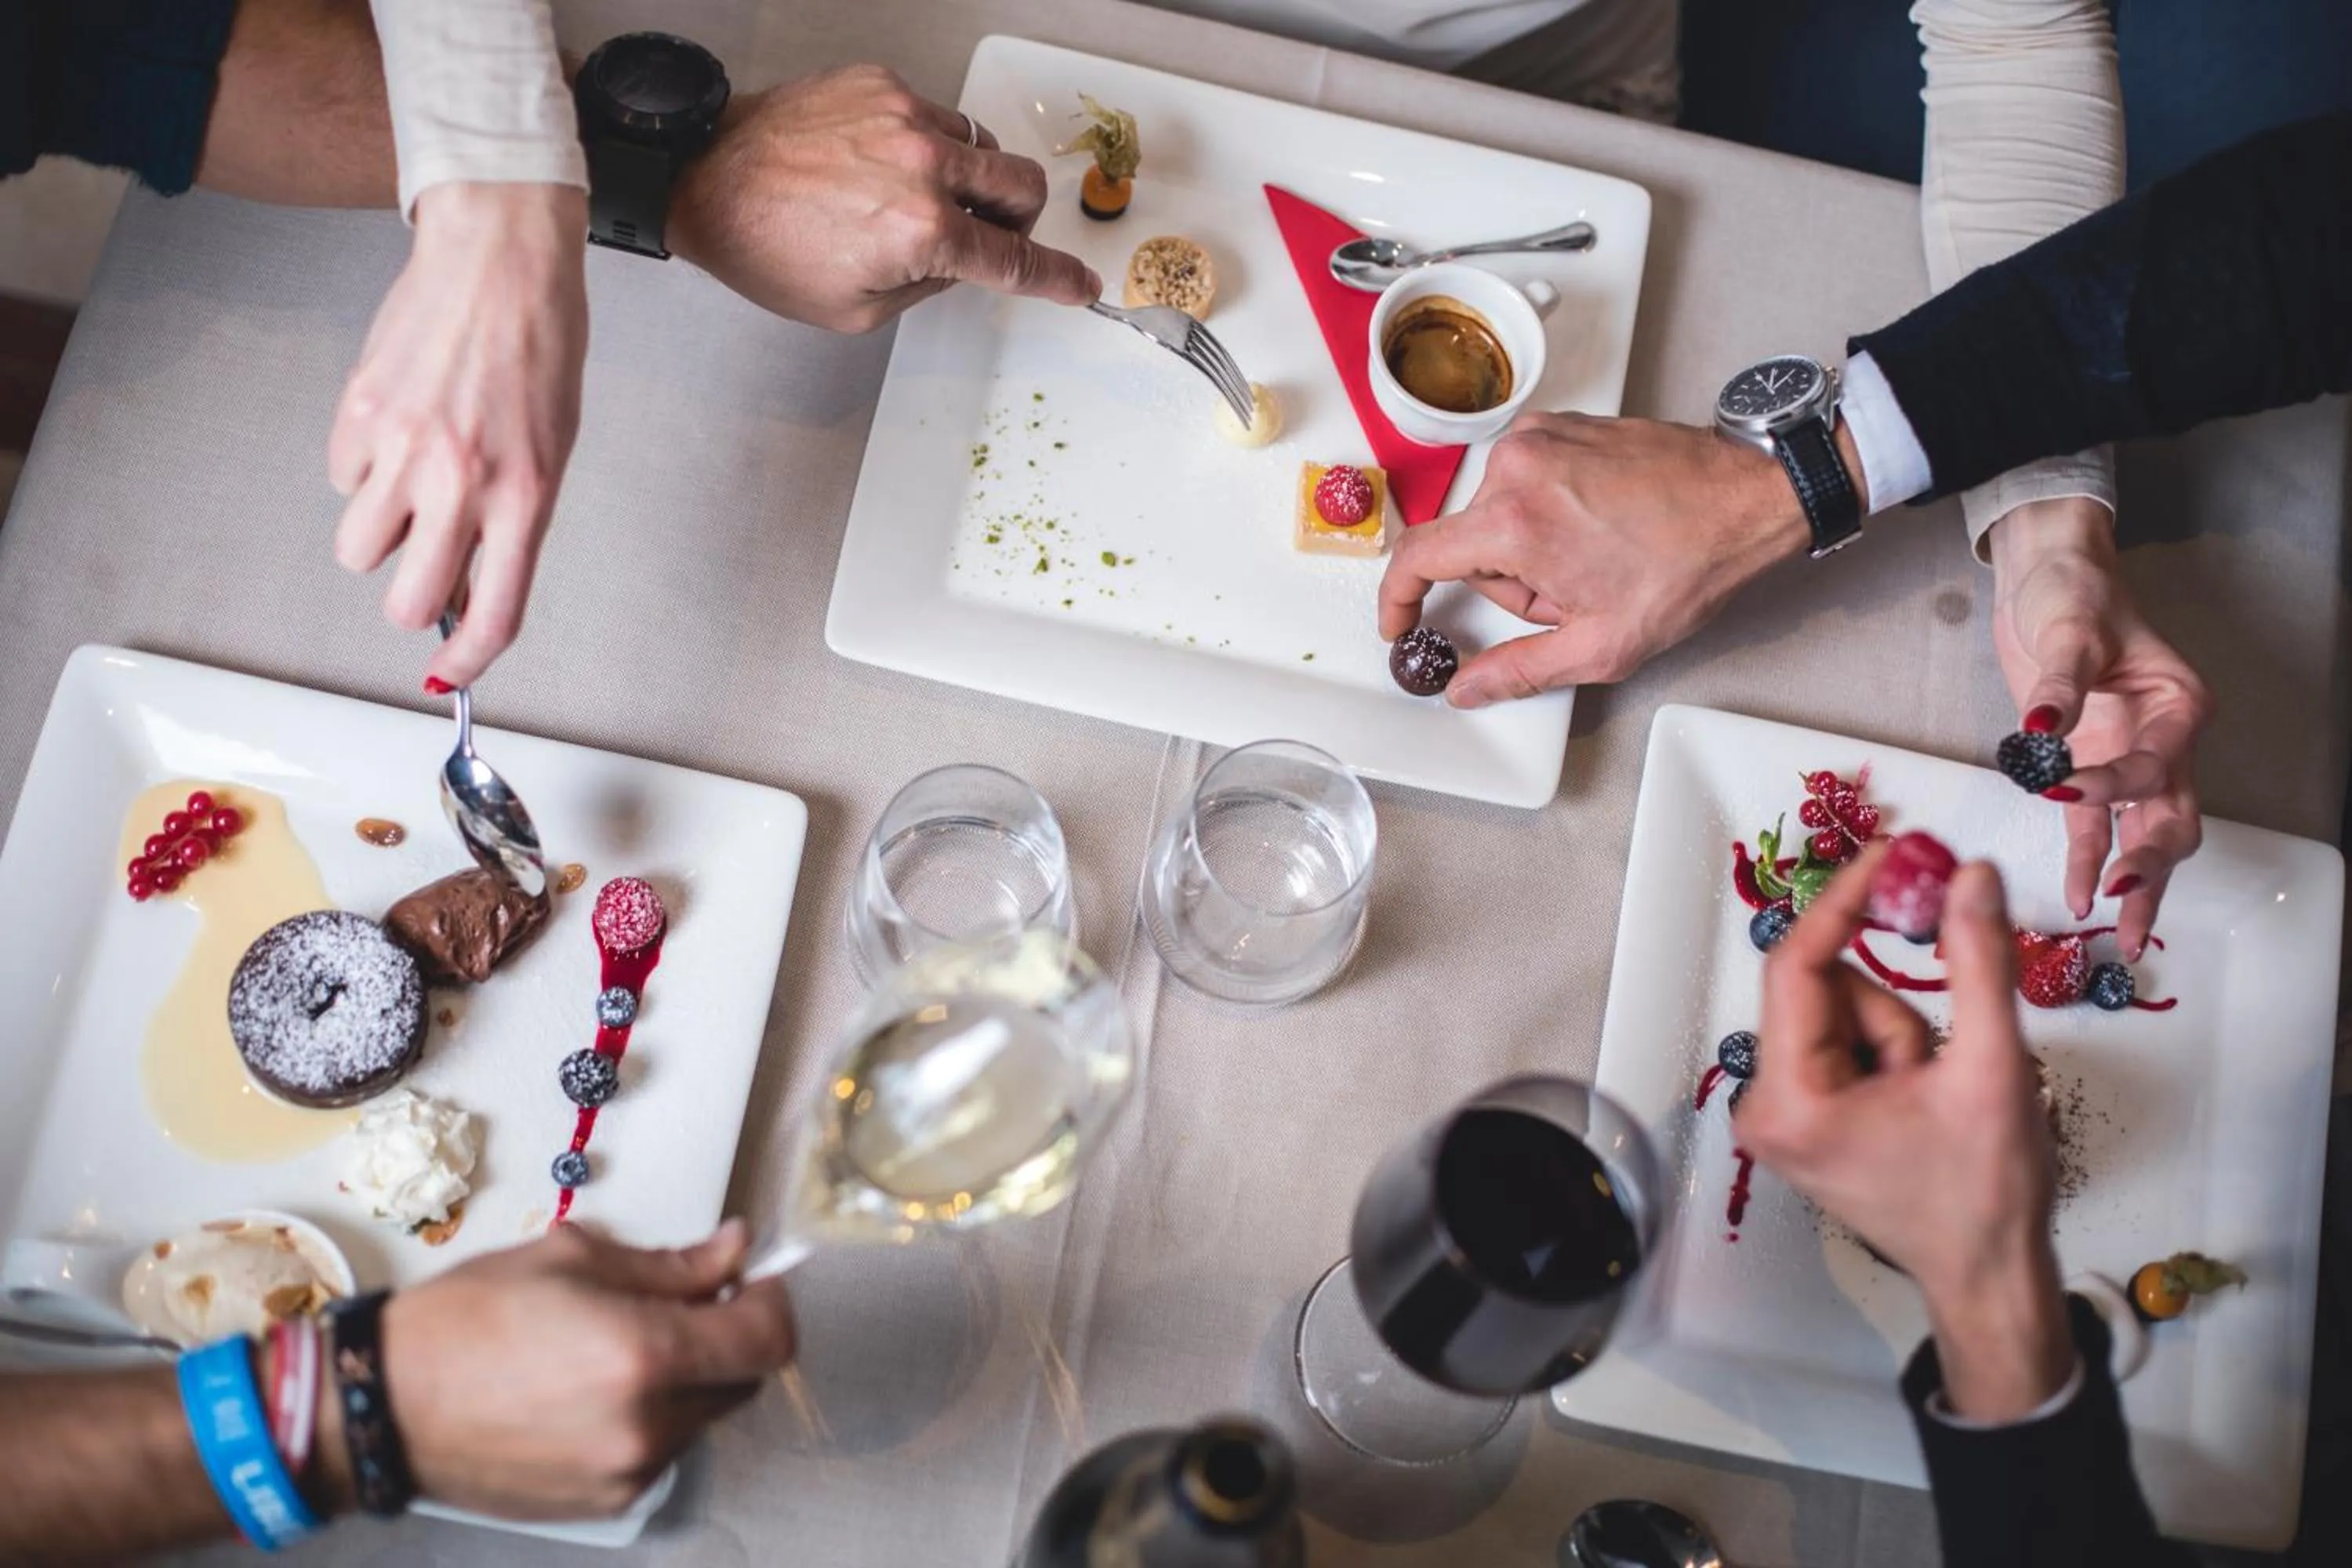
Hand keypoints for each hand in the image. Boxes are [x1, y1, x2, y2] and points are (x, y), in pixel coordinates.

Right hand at [329, 182, 587, 689]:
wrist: (500, 261)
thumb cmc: (539, 350)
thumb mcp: (549, 449)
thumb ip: (510, 521)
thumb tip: (468, 583)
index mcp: (524, 496)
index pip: (494, 612)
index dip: (466, 661)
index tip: (446, 676)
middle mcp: (461, 482)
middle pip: (407, 601)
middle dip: (412, 598)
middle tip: (426, 562)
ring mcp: (404, 449)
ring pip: (359, 549)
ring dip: (380, 533)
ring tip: (411, 483)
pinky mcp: (358, 414)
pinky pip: (342, 479)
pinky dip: (362, 470)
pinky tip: (397, 428)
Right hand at [356, 1220, 793, 1519]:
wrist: (385, 1406)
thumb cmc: (467, 1320)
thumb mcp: (571, 1258)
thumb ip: (670, 1263)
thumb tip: (735, 1250)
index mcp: (642, 1354)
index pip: (766, 1338)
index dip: (771, 1299)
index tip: (752, 1277)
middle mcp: (646, 1424)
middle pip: (742, 1379)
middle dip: (727, 1335)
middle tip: (682, 1302)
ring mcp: (627, 1473)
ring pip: (702, 1416)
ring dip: (688, 1378)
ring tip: (616, 1348)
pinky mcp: (605, 1503)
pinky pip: (661, 1451)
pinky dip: (651, 1417)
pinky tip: (593, 1392)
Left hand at [669, 64, 1100, 332]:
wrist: (705, 179)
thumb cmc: (767, 247)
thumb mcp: (857, 310)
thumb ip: (928, 286)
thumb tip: (962, 263)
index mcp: (922, 231)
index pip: (1014, 261)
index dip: (1055, 279)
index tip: (1078, 285)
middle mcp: (922, 164)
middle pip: (1024, 187)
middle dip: (1021, 220)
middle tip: (992, 236)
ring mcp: (902, 114)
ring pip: (983, 147)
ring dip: (971, 181)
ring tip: (919, 199)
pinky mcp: (879, 84)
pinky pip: (935, 116)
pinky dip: (926, 145)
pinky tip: (882, 164)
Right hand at [1376, 413, 1815, 706]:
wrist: (1752, 500)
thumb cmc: (1688, 565)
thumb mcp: (1601, 644)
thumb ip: (1519, 670)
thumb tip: (1465, 688)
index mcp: (1513, 521)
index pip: (1417, 558)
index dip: (1397, 599)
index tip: (1399, 622)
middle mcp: (1515, 465)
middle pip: (1471, 544)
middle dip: (1510, 583)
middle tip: (1576, 598)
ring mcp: (1541, 436)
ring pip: (1500, 513)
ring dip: (1532, 548)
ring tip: (1597, 560)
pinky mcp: (1564, 424)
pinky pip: (1527, 481)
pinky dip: (1550, 513)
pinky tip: (1601, 528)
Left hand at [1736, 844, 2075, 1420]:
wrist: (1987, 1274)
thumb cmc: (1987, 1191)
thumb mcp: (1991, 1068)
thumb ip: (1978, 963)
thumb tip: (1966, 874)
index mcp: (1788, 1099)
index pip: (1798, 966)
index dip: (1845, 901)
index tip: (1892, 853)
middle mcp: (1763, 1104)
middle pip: (1825, 992)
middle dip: (1895, 1010)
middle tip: (1942, 1053)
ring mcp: (1779, 1113)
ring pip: (1841, 1014)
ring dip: (1899, 1034)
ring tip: (1934, 1092)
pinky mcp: (1802, 1116)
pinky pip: (1843, 1043)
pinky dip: (1891, 1051)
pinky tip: (1919, 1098)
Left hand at [1989, 497, 2211, 957]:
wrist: (2049, 576)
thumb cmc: (2074, 593)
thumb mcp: (2070, 630)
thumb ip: (2061, 684)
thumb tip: (2044, 725)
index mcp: (2178, 707)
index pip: (2153, 767)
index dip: (2112, 786)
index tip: (2060, 786)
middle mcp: (2165, 741)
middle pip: (2172, 819)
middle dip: (2154, 867)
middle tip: (2126, 903)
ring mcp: (2128, 761)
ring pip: (2144, 836)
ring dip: (2136, 883)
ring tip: (2124, 935)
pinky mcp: (2086, 771)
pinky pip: (2096, 829)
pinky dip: (2091, 861)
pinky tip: (2082, 898)